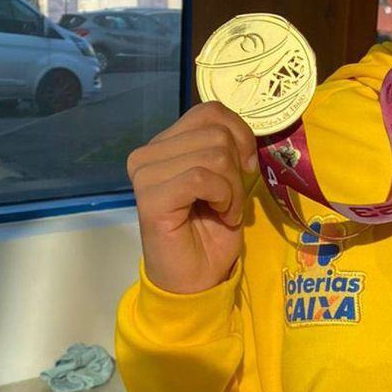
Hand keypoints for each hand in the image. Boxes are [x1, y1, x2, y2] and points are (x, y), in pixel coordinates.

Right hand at [127, 102, 258, 293]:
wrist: (196, 280)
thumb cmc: (211, 231)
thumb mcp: (227, 178)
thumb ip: (225, 147)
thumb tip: (240, 131)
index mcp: (165, 144)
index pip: (210, 111)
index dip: (240, 134)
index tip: (246, 166)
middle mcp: (148, 153)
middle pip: (216, 132)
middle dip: (237, 168)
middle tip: (231, 199)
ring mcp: (145, 174)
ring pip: (214, 154)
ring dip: (233, 188)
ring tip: (225, 210)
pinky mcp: (150, 197)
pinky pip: (201, 178)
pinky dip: (224, 197)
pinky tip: (221, 215)